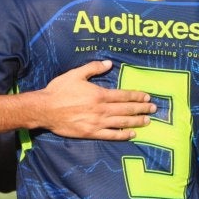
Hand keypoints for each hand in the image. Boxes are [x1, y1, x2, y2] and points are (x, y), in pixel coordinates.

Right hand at [38, 60, 154, 140]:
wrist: (45, 109)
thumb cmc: (59, 90)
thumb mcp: (75, 74)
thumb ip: (93, 68)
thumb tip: (109, 63)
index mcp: (99, 94)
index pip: (124, 95)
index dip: (137, 96)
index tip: (147, 97)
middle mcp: (101, 109)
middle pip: (126, 109)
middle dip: (141, 109)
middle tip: (153, 109)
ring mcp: (97, 123)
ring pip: (122, 122)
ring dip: (136, 122)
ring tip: (147, 121)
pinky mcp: (91, 133)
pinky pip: (111, 135)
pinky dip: (122, 134)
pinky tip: (131, 134)